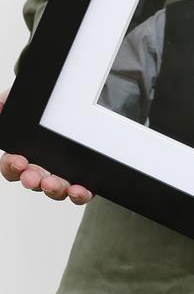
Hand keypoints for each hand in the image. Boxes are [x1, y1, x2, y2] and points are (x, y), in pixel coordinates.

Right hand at [0, 88, 93, 204]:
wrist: (85, 104)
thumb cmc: (50, 107)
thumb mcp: (27, 99)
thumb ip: (8, 102)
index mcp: (25, 154)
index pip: (11, 166)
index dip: (12, 166)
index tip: (19, 161)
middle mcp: (42, 168)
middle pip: (32, 180)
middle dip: (32, 180)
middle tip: (35, 178)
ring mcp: (61, 174)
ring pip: (55, 189)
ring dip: (53, 189)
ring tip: (55, 184)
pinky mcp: (82, 178)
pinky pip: (79, 192)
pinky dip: (79, 194)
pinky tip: (79, 190)